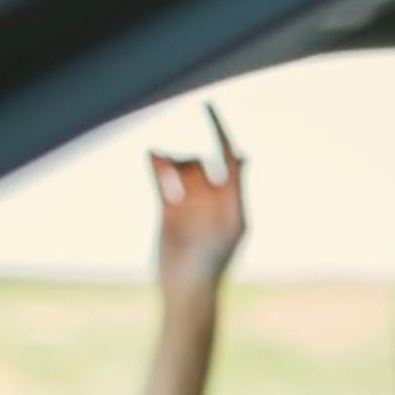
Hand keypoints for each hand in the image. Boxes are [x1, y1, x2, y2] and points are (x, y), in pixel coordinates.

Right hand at [150, 101, 245, 310]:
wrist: (188, 289)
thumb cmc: (216, 261)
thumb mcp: (232, 223)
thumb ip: (236, 189)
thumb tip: (243, 156)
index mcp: (232, 199)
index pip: (228, 156)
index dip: (219, 130)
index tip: (208, 106)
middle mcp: (212, 199)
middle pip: (199, 162)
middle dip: (187, 158)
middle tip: (175, 164)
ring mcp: (190, 206)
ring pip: (178, 170)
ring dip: (170, 160)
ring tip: (159, 158)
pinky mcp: (168, 213)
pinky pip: (161, 183)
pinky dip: (157, 167)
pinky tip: (151, 155)